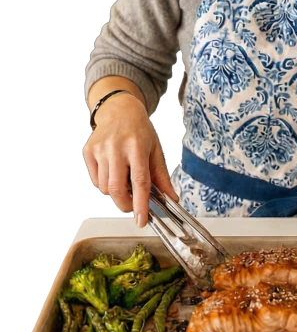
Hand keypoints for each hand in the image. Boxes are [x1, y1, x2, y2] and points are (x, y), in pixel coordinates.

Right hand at [83, 92, 178, 226]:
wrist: (120, 111)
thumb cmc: (139, 131)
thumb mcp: (155, 150)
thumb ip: (162, 177)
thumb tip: (172, 199)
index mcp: (137, 146)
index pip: (140, 181)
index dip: (141, 204)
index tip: (142, 220)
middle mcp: (116, 148)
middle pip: (117, 188)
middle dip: (125, 204)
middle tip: (133, 206)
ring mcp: (100, 149)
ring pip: (105, 188)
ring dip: (117, 193)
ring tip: (125, 180)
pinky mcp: (89, 152)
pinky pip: (96, 180)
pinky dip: (106, 184)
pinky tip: (114, 172)